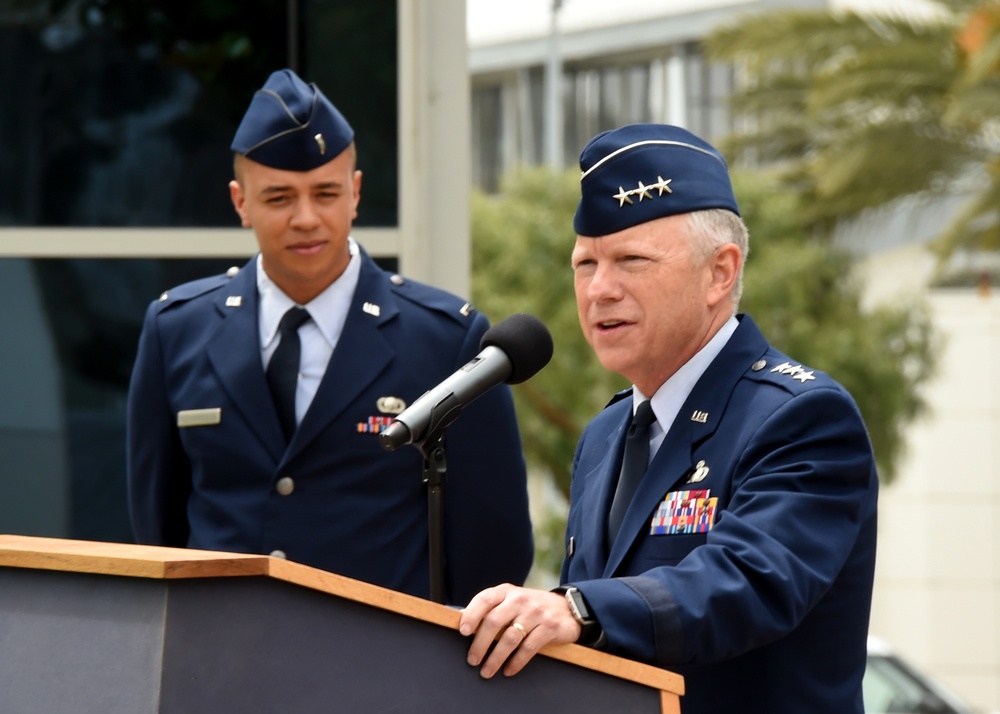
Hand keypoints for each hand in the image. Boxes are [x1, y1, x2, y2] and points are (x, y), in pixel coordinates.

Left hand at [459, 583, 581, 677]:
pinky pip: (528, 648)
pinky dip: (516, 662)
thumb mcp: (511, 601)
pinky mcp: (549, 627)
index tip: (463, 631)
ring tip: (487, 670)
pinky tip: (508, 670)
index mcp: (506, 591)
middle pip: (494, 621)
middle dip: (480, 644)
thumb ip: (491, 608)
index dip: (472, 615)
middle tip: (473, 660)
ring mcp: (536, 612)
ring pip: (510, 638)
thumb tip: (461, 619)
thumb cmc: (530, 607)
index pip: (484, 599)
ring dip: (496, 658)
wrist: (567, 608)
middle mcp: (520, 599)